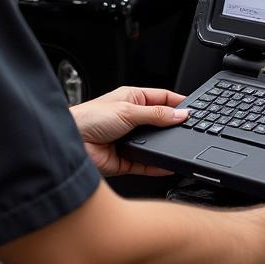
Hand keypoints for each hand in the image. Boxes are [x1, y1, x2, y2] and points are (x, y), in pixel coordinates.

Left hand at [69, 85, 187, 176]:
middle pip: (160, 122)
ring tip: (179, 146)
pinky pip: (146, 164)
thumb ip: (156, 114)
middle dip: (173, 126)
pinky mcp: (125, 160)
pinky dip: (158, 165)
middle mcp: (131, 119)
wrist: (71, 143)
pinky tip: (167, 165)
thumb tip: (179, 114)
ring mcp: (129, 140)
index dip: (177, 103)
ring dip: (164, 146)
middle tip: (190, 129)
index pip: (162, 99)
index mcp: (132, 99)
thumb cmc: (89, 118)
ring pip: (154, 144)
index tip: (193, 109)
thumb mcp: (128, 111)